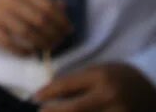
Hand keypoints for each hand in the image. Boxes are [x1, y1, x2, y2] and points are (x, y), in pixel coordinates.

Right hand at [0, 0, 70, 55]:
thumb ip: (43, 0)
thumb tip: (64, 8)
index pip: (47, 6)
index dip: (61, 20)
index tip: (68, 29)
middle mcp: (10, 1)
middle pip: (39, 20)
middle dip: (54, 33)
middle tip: (60, 40)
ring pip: (26, 33)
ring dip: (42, 43)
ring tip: (48, 47)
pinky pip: (9, 43)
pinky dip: (23, 51)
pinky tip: (31, 52)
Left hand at [34, 63, 155, 110]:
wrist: (152, 90)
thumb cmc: (120, 78)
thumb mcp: (100, 71)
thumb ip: (78, 81)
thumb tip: (51, 92)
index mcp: (100, 77)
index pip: (67, 85)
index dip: (48, 92)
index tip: (36, 97)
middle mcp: (109, 96)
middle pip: (73, 109)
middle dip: (54, 111)